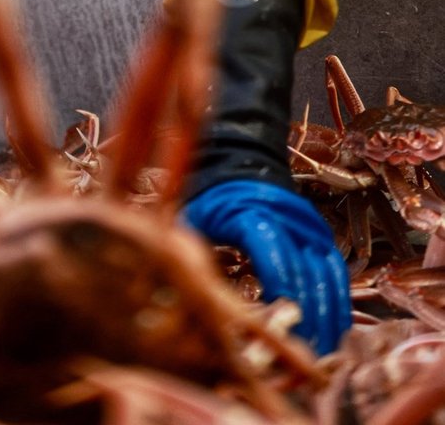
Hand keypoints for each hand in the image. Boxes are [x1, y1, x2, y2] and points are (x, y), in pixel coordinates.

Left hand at [182, 179, 350, 354]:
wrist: (242, 174)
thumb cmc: (213, 205)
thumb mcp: (194, 222)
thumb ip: (193, 256)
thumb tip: (194, 303)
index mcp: (252, 213)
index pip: (272, 251)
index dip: (279, 288)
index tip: (277, 326)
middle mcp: (288, 219)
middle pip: (304, 270)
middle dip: (304, 316)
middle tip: (297, 355)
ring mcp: (309, 228)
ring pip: (326, 276)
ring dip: (326, 317)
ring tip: (319, 355)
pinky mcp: (322, 237)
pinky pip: (336, 273)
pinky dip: (337, 303)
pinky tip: (334, 334)